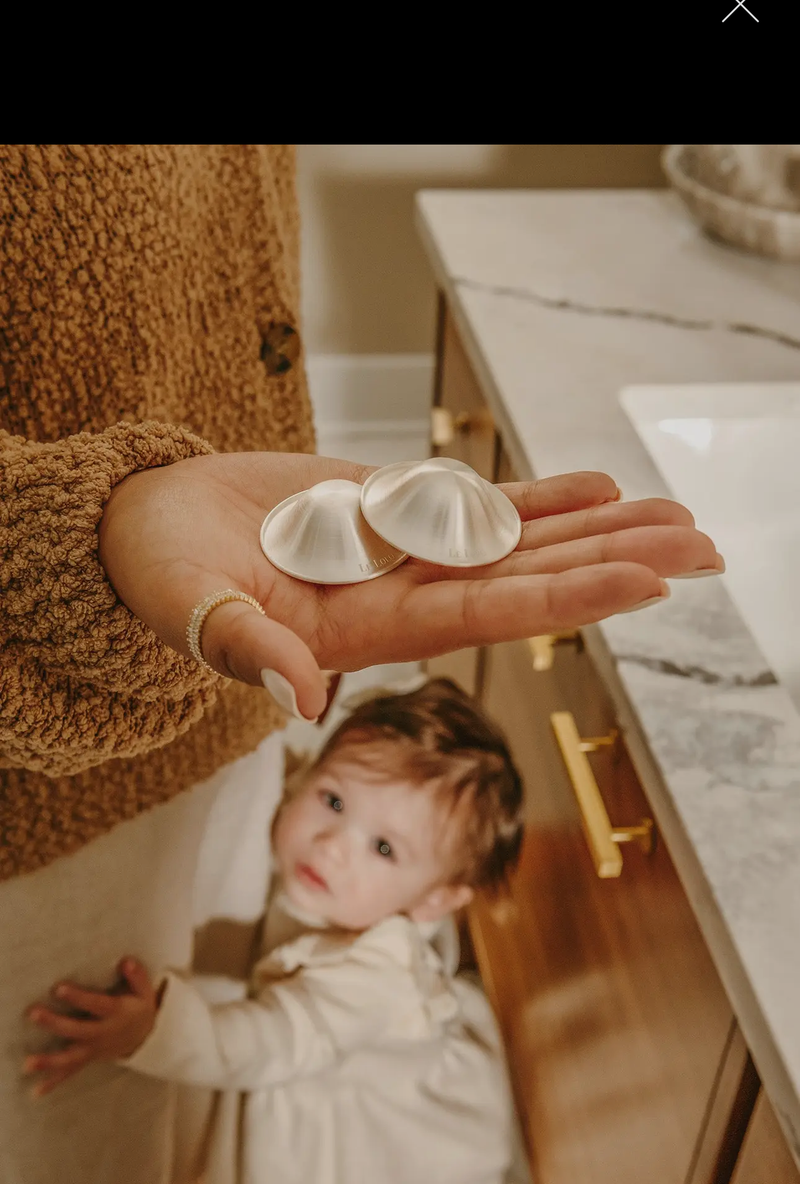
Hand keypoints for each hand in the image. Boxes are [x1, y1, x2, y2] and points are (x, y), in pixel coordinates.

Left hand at [22, 958, 160, 1096]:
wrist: (145, 1038)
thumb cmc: (138, 1008)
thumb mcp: (145, 992)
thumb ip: (137, 976)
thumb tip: (125, 962)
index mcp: (116, 1014)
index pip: (97, 1005)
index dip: (79, 997)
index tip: (59, 989)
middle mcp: (102, 1034)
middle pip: (78, 1030)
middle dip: (55, 1024)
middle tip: (34, 1014)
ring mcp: (93, 1049)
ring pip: (71, 1057)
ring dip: (49, 1061)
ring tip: (28, 1063)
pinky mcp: (87, 1059)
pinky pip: (70, 1072)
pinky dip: (53, 1082)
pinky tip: (35, 1091)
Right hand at [98, 451, 720, 720]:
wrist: (145, 529)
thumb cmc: (156, 573)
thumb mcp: (186, 605)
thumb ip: (240, 647)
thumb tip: (297, 697)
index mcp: (361, 628)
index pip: (486, 613)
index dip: (567, 597)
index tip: (645, 581)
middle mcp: (399, 595)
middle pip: (528, 580)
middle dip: (615, 562)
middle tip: (704, 546)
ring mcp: (400, 554)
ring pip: (517, 542)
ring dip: (597, 528)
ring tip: (676, 513)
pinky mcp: (387, 513)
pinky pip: (476, 505)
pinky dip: (538, 497)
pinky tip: (598, 487)